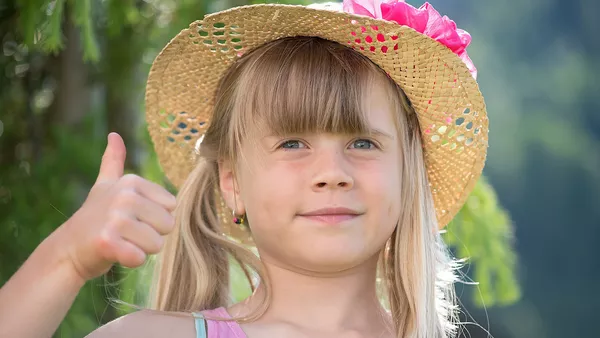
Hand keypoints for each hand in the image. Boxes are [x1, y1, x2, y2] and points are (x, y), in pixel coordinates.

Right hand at [58, 133, 176, 281]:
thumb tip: (114, 134)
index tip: (132, 218)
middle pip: (168, 226)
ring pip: (156, 244)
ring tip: (120, 242)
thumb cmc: (94, 218)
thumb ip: (113, 161)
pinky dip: (131, 261)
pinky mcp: (107, 242)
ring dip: (141, 249)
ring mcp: (115, 218)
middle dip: (150, 235)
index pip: (171, 207)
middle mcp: (125, 196)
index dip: (155, 218)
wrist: (68, 249)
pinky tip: (115, 254)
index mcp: (132, 182)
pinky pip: (140, 258)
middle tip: (126, 233)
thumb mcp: (106, 185)